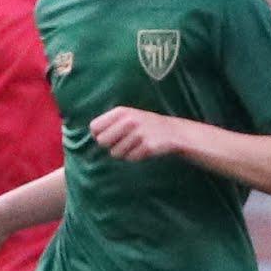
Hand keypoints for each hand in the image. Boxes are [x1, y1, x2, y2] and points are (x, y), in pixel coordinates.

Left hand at [86, 103, 205, 163]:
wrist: (176, 132)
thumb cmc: (147, 126)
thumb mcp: (129, 117)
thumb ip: (110, 123)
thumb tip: (94, 136)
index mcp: (121, 112)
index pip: (95, 127)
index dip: (100, 135)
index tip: (110, 136)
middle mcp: (129, 120)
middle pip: (102, 142)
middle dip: (110, 146)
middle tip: (123, 143)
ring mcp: (139, 133)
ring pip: (115, 153)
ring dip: (124, 153)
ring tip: (136, 145)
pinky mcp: (148, 146)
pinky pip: (130, 158)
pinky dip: (136, 157)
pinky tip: (144, 150)